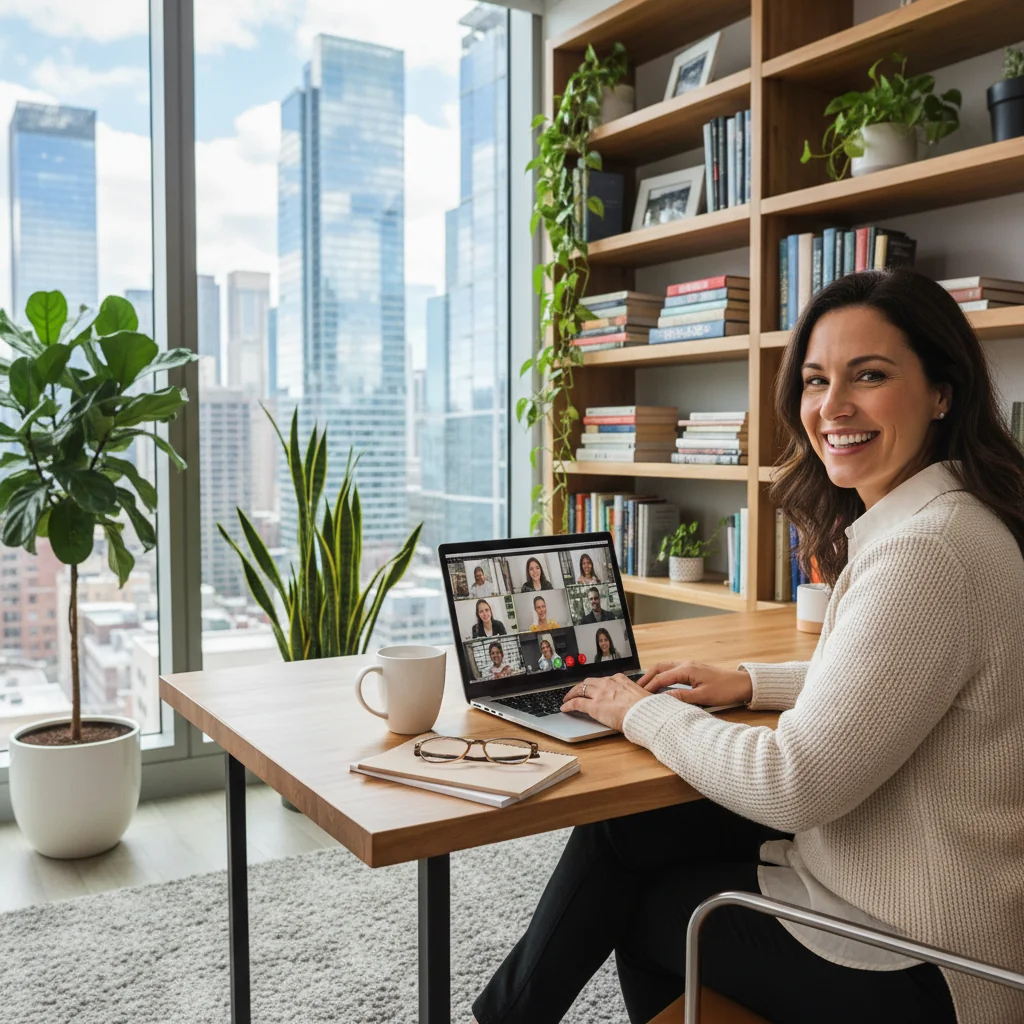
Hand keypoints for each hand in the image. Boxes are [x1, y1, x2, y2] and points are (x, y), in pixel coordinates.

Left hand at [560, 673, 650, 731]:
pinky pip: (577, 703)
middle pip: (589, 682)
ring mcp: (599, 694)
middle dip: (582, 686)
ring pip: (580, 690)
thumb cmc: (647, 708)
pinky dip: (569, 704)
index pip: (603, 679)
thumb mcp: (641, 694)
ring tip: (568, 698)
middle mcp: (607, 683)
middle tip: (577, 691)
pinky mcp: (594, 706)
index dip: (595, 684)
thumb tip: (637, 699)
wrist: (644, 714)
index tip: (593, 687)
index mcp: (619, 679)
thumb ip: (633, 694)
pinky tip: (565, 707)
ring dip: (572, 693)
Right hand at [637, 661, 751, 707]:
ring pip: (665, 667)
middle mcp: (685, 664)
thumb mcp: (703, 697)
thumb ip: (682, 697)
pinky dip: (663, 675)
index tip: (639, 696)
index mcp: (686, 669)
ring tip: (645, 686)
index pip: (661, 677)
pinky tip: (661, 684)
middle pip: (659, 667)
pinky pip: (672, 669)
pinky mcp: (693, 669)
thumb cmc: (725, 689)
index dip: (649, 687)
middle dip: (647, 677)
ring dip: (654, 675)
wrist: (742, 683)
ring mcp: (689, 665)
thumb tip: (663, 699)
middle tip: (636, 689)